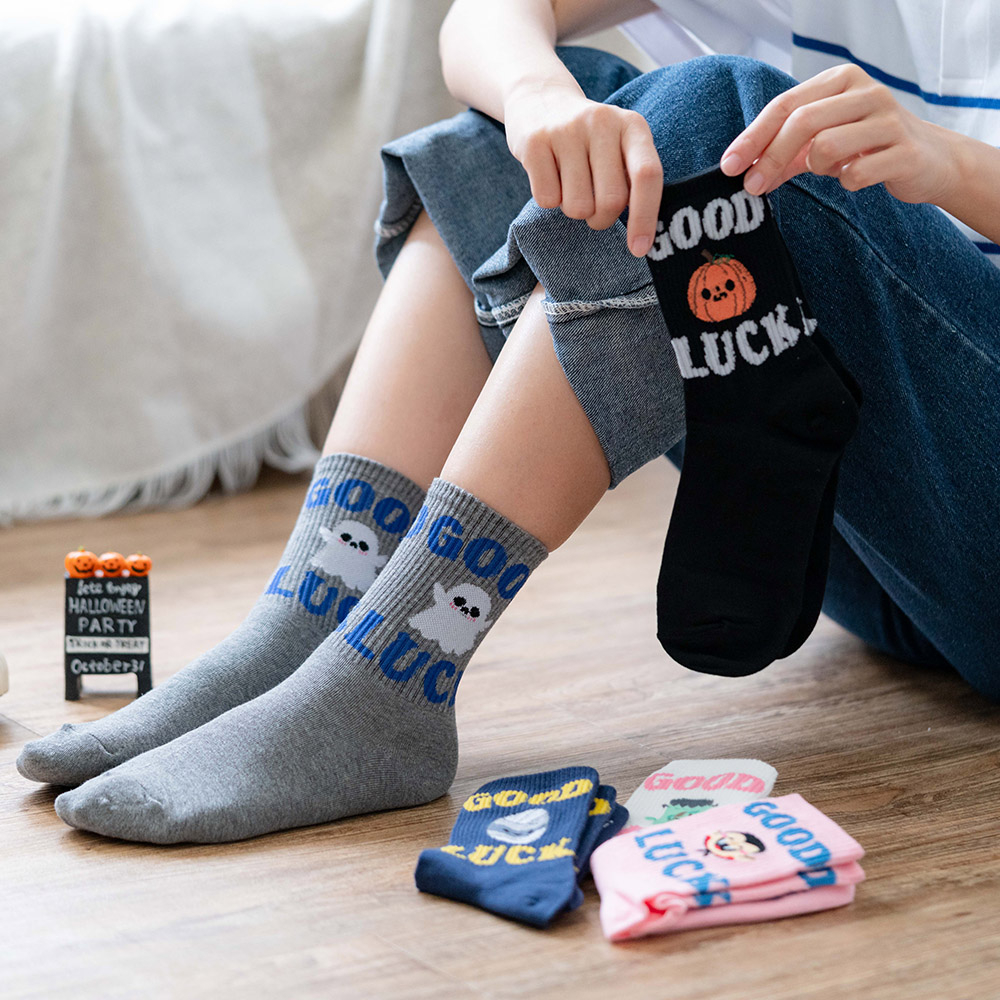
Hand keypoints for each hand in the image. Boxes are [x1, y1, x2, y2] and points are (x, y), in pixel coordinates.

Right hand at [504, 80, 662, 255]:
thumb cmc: (588, 140)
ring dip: (574, 209)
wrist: (540, 97)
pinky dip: (548, 199)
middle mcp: (602, 122)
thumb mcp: (619, 146)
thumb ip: (633, 179)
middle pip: (610, 201)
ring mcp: (566, 129)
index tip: (639, 249)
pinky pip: (547, 199)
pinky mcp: (535, 142)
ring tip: (570, 185)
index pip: (647, 175)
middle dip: (601, 218)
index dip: (645, 217)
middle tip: (592, 205)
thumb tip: (642, 238)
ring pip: (578, 206)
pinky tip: (549, 176)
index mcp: (632, 126)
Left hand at [719, 63, 960, 205]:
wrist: (931, 160)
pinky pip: (856, 175)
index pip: (785, 104)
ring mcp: (888, 119)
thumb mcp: (825, 141)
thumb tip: (746, 171)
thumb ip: (788, 152)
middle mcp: (866, 92)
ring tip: (832, 169)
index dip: (752, 137)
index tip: (729, 165)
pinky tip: (859, 176)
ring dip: (816, 168)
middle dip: (770, 158)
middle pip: (801, 122)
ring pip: (826, 147)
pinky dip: (848, 182)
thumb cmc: (868, 147)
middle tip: (752, 187)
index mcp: (842, 81)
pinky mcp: (904, 151)